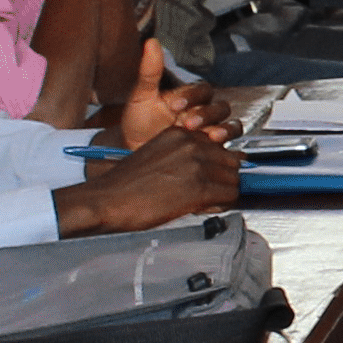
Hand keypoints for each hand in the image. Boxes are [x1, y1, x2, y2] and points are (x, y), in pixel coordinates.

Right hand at [69, 120, 239, 230]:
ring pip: (234, 178)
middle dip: (225, 179)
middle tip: (211, 194)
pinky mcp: (199, 187)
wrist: (107, 200)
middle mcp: (192, 143)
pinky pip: (230, 195)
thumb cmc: (126, 185)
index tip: (211, 178)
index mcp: (180, 133)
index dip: (218, 166)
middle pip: (232, 160)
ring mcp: (197, 163)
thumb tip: (210, 173)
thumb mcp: (158, 157)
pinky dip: (222, 205)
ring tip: (206, 203)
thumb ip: (185, 159)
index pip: (220, 145)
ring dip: (224, 193)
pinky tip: (204, 209)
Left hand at [113, 43, 226, 148]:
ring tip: (211, 137)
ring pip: (231, 124)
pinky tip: (215, 148)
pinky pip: (229, 145)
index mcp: (189, 96)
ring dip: (224, 129)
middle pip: (220, 107)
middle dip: (206, 114)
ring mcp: (210, 131)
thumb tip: (152, 42)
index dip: (192, 96)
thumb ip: (149, 71)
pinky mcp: (212, 150)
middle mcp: (204, 111)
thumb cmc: (139, 122)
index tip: (174, 105)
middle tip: (188, 123)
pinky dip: (227, 145)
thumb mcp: (141, 96)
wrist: (134, 150)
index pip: (202, 90)